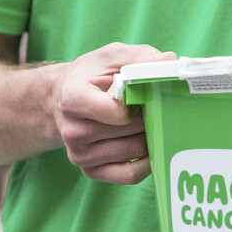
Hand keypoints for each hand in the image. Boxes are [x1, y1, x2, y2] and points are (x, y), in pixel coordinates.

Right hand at [53, 42, 175, 183]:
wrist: (61, 98)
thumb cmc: (91, 75)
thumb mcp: (112, 56)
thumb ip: (141, 57)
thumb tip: (170, 62)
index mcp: (73, 99)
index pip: (120, 112)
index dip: (141, 102)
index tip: (148, 92)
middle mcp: (72, 131)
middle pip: (131, 132)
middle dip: (152, 118)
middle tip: (161, 106)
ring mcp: (80, 155)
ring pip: (134, 151)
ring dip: (152, 137)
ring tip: (154, 121)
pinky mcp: (90, 171)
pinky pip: (130, 175)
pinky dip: (149, 162)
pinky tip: (152, 145)